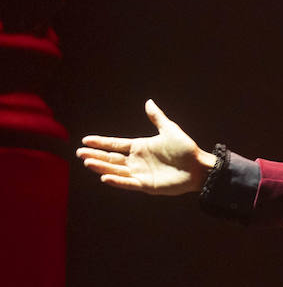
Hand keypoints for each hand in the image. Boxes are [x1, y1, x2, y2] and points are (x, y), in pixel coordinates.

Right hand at [77, 99, 215, 195]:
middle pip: (111, 158)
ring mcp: (140, 173)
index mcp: (140, 147)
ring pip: (116, 170)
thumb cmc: (186, 149)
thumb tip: (149, 102)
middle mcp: (137, 161)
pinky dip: (117, 181)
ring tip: (88, 163)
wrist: (199, 167)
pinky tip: (105, 178)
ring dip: (102, 167)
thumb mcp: (170, 130)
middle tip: (79, 153)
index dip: (101, 142)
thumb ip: (157, 118)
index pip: (115, 144)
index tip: (85, 140)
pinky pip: (128, 183)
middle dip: (95, 156)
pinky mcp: (146, 185)